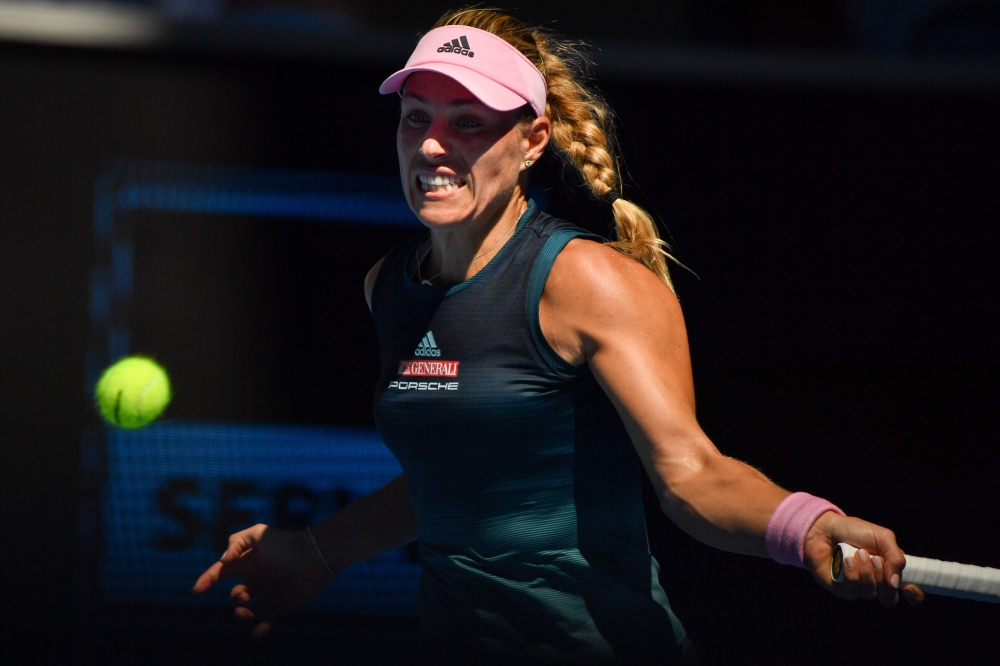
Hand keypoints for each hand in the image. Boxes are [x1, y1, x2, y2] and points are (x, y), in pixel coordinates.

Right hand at [192, 524, 334, 637]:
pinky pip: (267, 622)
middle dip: (235, 600)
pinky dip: (260, 630)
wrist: (316, 555)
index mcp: (249, 563)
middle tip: (244, 598)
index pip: (222, 573)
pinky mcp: (284, 606)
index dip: (207, 580)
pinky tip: (257, 633)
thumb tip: (222, 562)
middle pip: (236, 596)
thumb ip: (236, 542)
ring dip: (243, 615)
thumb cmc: (286, 544)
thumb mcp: (258, 534)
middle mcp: (258, 579)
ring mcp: (271, 593)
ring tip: (248, 612)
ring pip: (249, 612)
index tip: (197, 591)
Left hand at [803, 512, 924, 606]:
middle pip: (889, 598)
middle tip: (874, 558)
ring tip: (857, 554)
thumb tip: (896, 582)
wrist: (826, 529)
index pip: (910, 593)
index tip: (908, 588)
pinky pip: (852, 591)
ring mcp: (859, 588)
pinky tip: (846, 560)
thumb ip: (895, 556)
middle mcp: (876, 583)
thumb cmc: (855, 531)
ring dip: (865, 572)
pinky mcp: (841, 590)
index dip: (914, 596)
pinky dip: (851, 574)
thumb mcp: (882, 537)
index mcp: (891, 571)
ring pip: (870, 593)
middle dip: (883, 578)